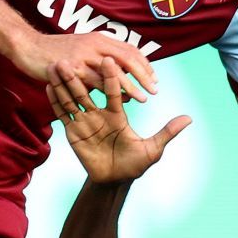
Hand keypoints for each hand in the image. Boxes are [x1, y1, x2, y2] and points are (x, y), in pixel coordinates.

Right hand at [15, 32, 156, 102]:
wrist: (27, 45)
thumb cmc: (55, 51)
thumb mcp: (81, 50)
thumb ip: (100, 63)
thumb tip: (120, 80)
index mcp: (99, 39)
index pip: (130, 50)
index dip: (144, 64)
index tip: (155, 78)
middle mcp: (94, 44)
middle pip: (127, 58)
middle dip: (143, 75)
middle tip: (155, 90)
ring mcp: (82, 55)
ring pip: (112, 72)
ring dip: (130, 86)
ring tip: (142, 98)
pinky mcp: (70, 69)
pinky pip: (92, 82)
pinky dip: (106, 92)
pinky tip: (115, 102)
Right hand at [49, 59, 189, 184]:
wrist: (115, 180)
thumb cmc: (135, 164)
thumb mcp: (153, 150)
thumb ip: (167, 133)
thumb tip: (189, 118)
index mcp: (117, 115)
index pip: (113, 92)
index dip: (112, 78)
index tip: (109, 60)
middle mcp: (100, 114)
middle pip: (88, 91)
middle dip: (78, 76)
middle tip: (69, 58)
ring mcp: (85, 121)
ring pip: (72, 99)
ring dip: (64, 83)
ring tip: (55, 65)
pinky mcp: (73, 132)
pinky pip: (63, 115)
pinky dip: (56, 101)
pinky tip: (48, 86)